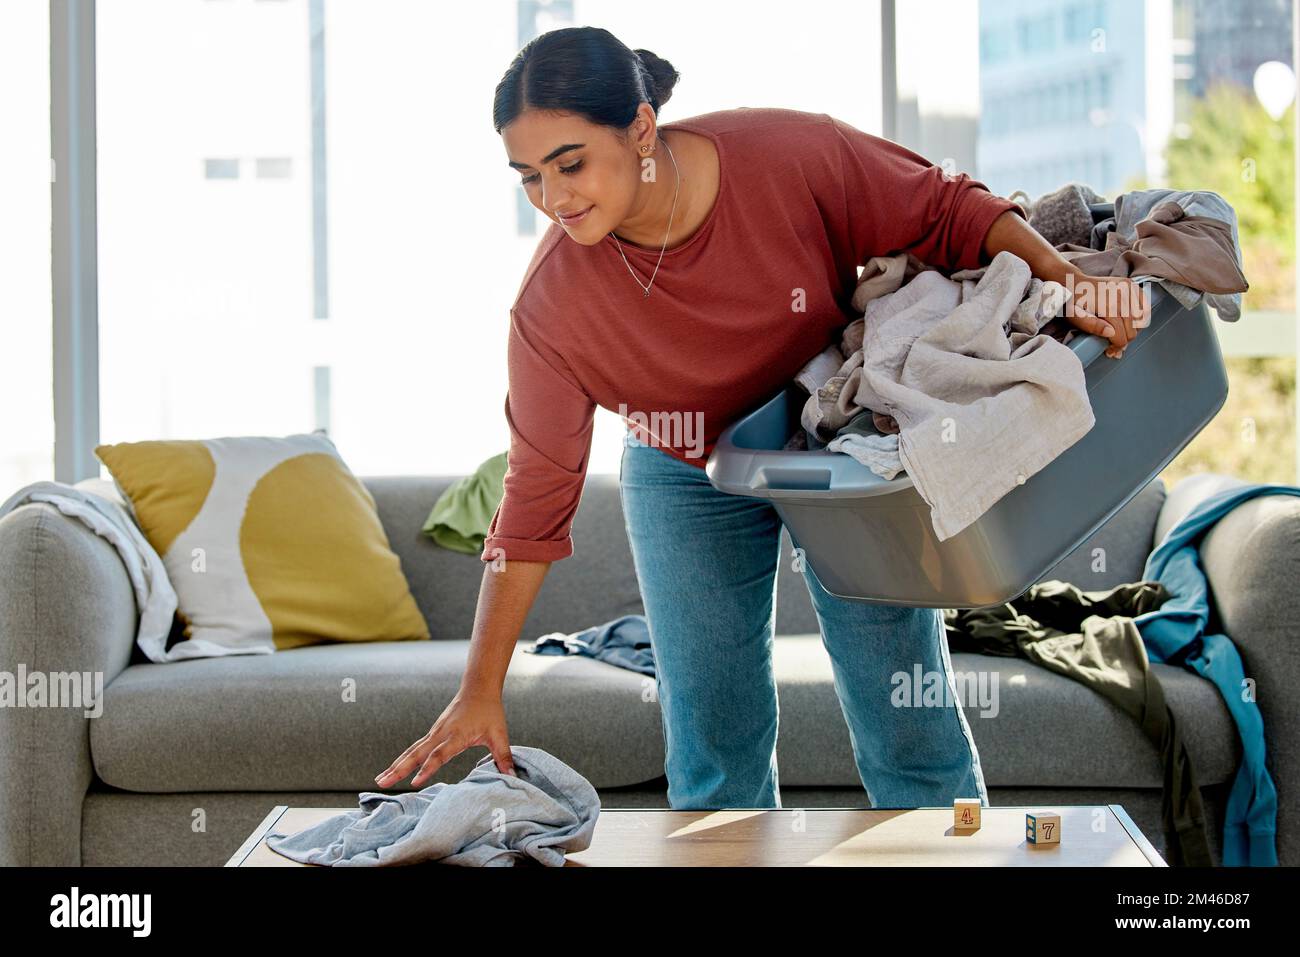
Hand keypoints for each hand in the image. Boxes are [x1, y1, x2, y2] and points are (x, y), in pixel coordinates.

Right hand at [374, 687, 515, 787]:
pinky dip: (403, 758)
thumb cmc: (489, 710)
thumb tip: (512, 775)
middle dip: (399, 769)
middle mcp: (441, 734)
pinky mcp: (434, 732)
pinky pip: (415, 747)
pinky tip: (395, 767)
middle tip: (382, 783)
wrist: (478, 687)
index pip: (439, 755)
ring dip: (396, 764)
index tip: (414, 783)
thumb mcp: (499, 734)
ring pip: (412, 751)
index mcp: (456, 735)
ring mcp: (435, 732)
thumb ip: (503, 756)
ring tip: (381, 779)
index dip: (427, 769)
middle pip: (416, 754)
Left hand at [1061, 274, 1151, 358]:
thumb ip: (1092, 326)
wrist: (1073, 282)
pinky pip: (1144, 305)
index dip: (1116, 347)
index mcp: (1108, 306)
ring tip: (1120, 332)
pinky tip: (1129, 321)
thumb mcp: (1074, 317)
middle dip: (1124, 340)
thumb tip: (1110, 333)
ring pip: (1141, 319)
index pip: (1121, 336)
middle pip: (1132, 329)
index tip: (1110, 351)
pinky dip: (1140, 316)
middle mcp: (1121, 296)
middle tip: (1113, 344)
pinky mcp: (1131, 284)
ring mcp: (1127, 288)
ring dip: (1132, 329)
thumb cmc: (1072, 302)